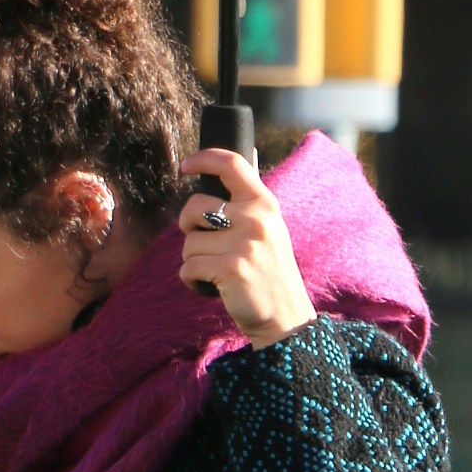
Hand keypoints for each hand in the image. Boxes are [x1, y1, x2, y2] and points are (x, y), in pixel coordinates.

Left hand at [177, 149, 315, 345]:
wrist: (286, 317)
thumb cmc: (270, 272)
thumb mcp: (269, 228)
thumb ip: (251, 199)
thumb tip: (249, 153)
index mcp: (264, 203)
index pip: (231, 165)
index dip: (204, 159)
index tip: (186, 166)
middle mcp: (256, 219)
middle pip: (194, 206)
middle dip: (187, 226)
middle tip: (203, 242)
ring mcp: (244, 244)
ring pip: (188, 243)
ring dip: (194, 261)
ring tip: (217, 272)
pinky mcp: (231, 269)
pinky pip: (188, 268)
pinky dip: (192, 281)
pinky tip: (212, 287)